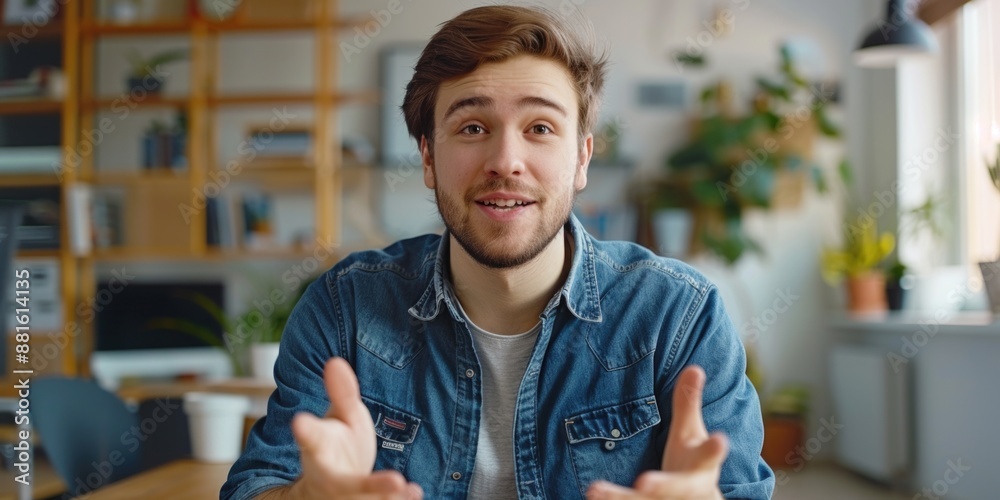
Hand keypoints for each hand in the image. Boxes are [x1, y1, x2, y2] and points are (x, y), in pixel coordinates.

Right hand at [286, 357, 422, 498]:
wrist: (332, 485)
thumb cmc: (337, 445)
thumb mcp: (340, 417)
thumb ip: (342, 394)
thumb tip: (335, 361)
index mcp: (318, 448)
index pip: (310, 438)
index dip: (305, 429)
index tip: (299, 421)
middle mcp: (330, 477)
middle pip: (341, 483)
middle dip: (364, 484)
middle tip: (390, 479)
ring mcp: (348, 496)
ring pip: (363, 499)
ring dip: (382, 495)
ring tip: (401, 486)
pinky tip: (414, 492)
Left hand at [586, 365, 727, 499]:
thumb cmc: (690, 462)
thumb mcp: (690, 433)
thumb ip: (688, 404)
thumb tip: (694, 367)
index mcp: (701, 465)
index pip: (709, 454)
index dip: (715, 448)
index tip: (721, 440)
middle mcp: (688, 488)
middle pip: (678, 488)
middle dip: (663, 485)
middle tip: (644, 483)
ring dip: (621, 498)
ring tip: (595, 490)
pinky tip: (591, 496)